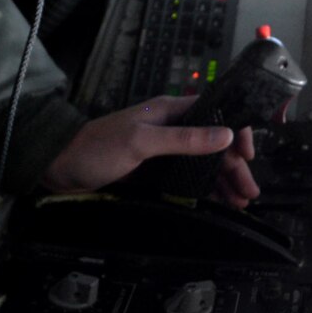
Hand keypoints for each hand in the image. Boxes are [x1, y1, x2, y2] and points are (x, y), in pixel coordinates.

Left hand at [43, 95, 260, 207]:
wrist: (61, 167)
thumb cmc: (98, 147)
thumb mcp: (141, 141)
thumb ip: (183, 139)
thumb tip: (225, 134)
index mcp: (170, 110)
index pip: (215, 113)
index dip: (236, 130)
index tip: (248, 155)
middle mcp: (171, 128)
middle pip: (213, 144)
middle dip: (233, 165)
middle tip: (249, 191)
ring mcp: (163, 150)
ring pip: (203, 163)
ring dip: (222, 180)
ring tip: (240, 202)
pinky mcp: (155, 171)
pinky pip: (187, 179)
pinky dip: (204, 189)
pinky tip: (217, 202)